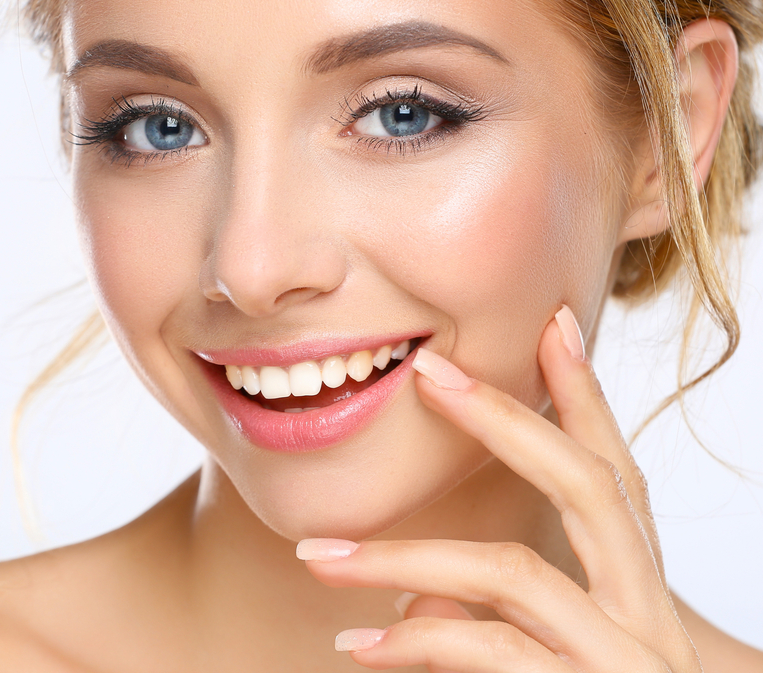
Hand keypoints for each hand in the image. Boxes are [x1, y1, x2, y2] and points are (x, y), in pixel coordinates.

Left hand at [297, 305, 699, 671]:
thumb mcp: (564, 649)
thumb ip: (501, 613)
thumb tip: (408, 591)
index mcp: (638, 582)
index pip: (616, 470)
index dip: (587, 396)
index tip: (552, 324)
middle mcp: (644, 608)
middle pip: (590, 486)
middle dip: (509, 422)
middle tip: (430, 373)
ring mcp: (625, 655)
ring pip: (515, 576)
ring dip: (408, 556)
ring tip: (319, 558)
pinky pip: (491, 653)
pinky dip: (418, 642)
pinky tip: (358, 646)